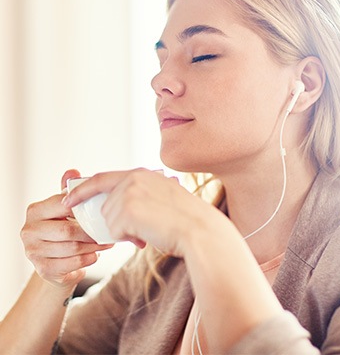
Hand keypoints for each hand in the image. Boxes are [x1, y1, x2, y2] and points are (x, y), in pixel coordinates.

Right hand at [20, 169, 112, 289]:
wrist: (55, 259)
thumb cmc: (63, 227)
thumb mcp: (65, 207)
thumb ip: (68, 190)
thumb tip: (72, 171)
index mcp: (35, 211)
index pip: (62, 205)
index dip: (83, 208)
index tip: (101, 209)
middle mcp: (29, 231)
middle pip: (68, 230)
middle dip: (91, 231)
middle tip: (108, 230)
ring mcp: (33, 251)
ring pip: (72, 248)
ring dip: (94, 246)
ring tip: (107, 242)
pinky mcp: (42, 269)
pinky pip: (71, 264)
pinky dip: (87, 259)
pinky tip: (95, 254)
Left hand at [62, 168, 221, 256]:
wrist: (198, 229)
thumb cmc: (184, 219)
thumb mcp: (163, 197)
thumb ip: (141, 195)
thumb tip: (118, 208)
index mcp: (142, 173)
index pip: (102, 178)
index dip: (83, 189)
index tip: (69, 199)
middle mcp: (133, 178)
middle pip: (105, 205)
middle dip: (117, 222)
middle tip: (140, 229)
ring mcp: (129, 192)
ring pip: (109, 219)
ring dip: (124, 231)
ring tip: (148, 231)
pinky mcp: (128, 209)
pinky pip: (114, 230)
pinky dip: (127, 238)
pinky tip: (146, 236)